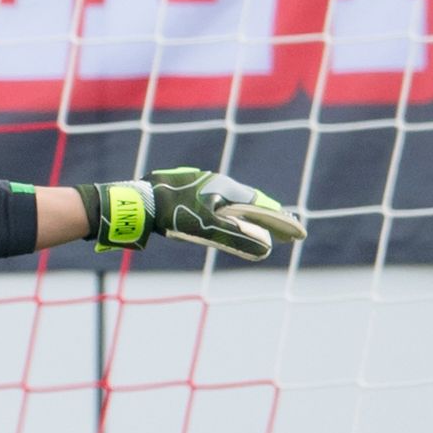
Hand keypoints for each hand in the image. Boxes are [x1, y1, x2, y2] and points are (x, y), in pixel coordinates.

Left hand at [93, 167, 306, 260]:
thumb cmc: (171, 213)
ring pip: (230, 205)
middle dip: (265, 219)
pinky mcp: (186, 193)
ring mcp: (200, 187)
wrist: (136, 202)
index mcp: (225, 187)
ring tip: (259, 230)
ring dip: (246, 218)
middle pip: (247, 204)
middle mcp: (215, 184)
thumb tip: (265, 248)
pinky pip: (215, 206)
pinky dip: (228, 217)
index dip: (278, 220)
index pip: (260, 205)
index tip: (296, 233)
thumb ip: (236, 237)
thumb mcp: (206, 228)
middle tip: (282, 234)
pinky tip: (225, 224)